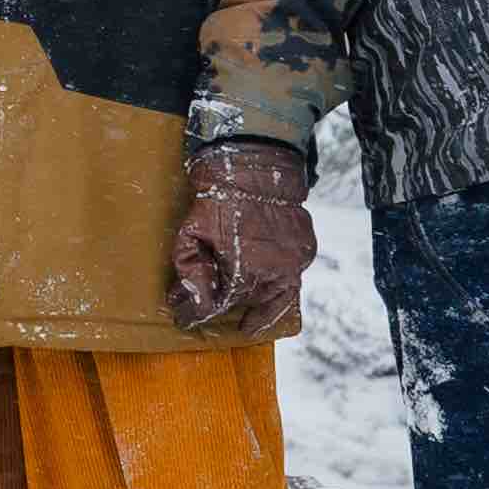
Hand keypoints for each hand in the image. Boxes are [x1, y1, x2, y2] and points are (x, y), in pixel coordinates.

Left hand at [165, 141, 315, 333]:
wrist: (256, 165)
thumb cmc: (219, 196)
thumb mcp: (191, 233)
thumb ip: (189, 271)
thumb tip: (183, 300)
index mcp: (243, 269)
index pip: (219, 306)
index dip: (199, 313)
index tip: (186, 317)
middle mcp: (273, 270)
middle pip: (246, 303)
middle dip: (226, 308)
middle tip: (211, 312)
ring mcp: (294, 260)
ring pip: (276, 298)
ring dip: (260, 309)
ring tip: (249, 324)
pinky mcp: (305, 249)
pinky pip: (293, 278)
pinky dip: (280, 288)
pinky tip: (267, 293)